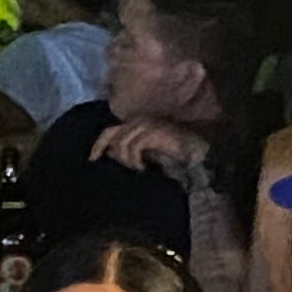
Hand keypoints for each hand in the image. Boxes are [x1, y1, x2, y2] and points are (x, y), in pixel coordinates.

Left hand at [91, 114, 211, 182]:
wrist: (199, 156)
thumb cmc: (175, 157)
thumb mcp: (147, 156)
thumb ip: (129, 153)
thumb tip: (110, 154)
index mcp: (136, 125)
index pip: (109, 131)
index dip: (98, 145)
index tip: (92, 160)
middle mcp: (139, 121)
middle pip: (111, 134)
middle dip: (110, 152)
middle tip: (116, 167)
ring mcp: (147, 124)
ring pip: (122, 142)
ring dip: (127, 161)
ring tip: (140, 171)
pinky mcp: (155, 131)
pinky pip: (134, 146)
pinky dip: (136, 160)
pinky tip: (145, 169)